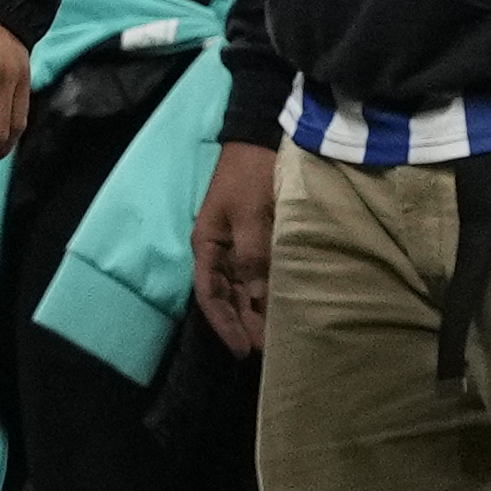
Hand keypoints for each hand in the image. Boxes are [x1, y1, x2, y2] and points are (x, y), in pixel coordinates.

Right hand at [194, 142, 276, 355]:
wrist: (261, 138)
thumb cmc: (251, 174)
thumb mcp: (250, 213)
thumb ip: (253, 254)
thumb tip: (257, 296)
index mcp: (207, 245)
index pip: (209, 295)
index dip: (224, 324)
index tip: (243, 349)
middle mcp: (220, 252)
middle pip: (228, 298)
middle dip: (245, 325)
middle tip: (268, 352)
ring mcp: (239, 248)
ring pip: (244, 291)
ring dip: (257, 314)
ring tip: (277, 338)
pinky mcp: (259, 242)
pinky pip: (260, 276)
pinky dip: (268, 294)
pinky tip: (283, 309)